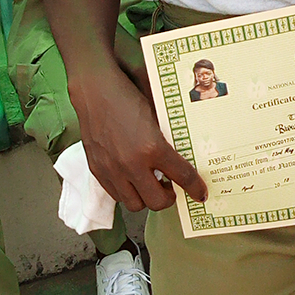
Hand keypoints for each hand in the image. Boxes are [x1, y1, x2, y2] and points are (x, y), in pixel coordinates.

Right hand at [73, 66, 206, 214]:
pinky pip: (116, 195)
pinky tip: (131, 178)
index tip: (200, 193)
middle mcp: (131, 163)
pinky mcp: (97, 170)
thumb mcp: (157, 116)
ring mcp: (112, 169)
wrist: (95, 91)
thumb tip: (182, 158)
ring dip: (146, 197)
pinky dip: (127, 192)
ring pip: (135, 204)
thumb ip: (167, 140)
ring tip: (149, 184)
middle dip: (168, 198)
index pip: (182, 177)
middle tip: (170, 187)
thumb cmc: (127, 96)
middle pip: (157, 201)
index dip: (195, 188)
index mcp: (152, 147)